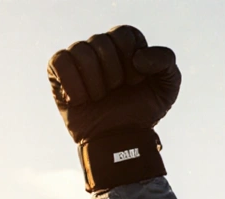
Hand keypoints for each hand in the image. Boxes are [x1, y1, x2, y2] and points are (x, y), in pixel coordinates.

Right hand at [47, 26, 179, 143]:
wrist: (120, 139)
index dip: (132, 62)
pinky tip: (82, 100)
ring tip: (100, 97)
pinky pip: (60, 62)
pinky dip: (74, 86)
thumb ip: (166, 60)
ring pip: (81, 51)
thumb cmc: (143, 112)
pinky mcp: (57, 70)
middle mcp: (100, 45)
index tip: (135, 82)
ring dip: (96, 84)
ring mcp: (78, 56)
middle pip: (102, 42)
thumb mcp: (167, 87)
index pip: (124, 34)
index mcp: (126, 43)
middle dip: (115, 74)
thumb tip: (137, 57)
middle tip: (117, 91)